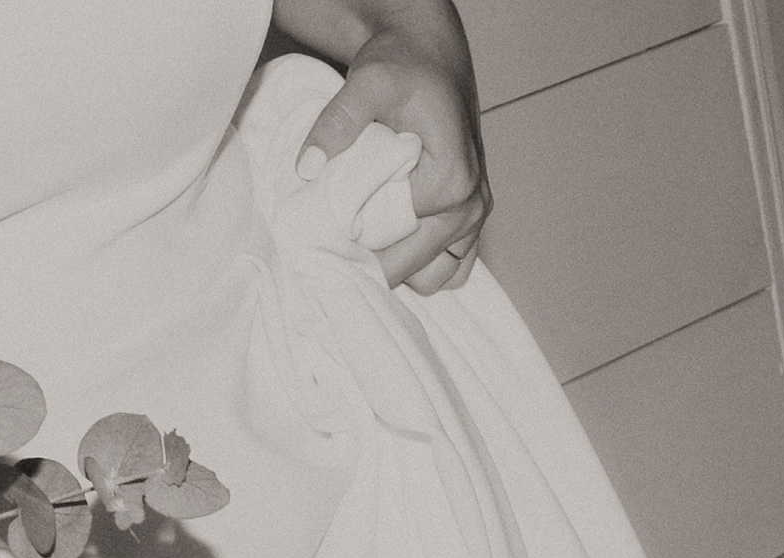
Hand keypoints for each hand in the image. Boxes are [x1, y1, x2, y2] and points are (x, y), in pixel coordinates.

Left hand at [300, 17, 489, 291]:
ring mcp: (475, 216)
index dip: (352, 238)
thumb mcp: (367, 83)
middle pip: (411, 265)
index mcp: (450, 181)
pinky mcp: (472, 219)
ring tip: (361, 242)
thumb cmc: (404, 67)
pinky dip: (420, 264)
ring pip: (433, 276)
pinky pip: (448, 267)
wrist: (429, 55)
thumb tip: (308, 166)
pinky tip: (388, 241)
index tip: (318, 233)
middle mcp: (471, 205)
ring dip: (398, 267)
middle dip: (371, 262)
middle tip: (328, 250)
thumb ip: (338, 122)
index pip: (392, 237)